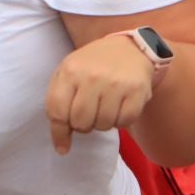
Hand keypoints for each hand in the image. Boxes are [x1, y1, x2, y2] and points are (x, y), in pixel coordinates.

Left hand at [45, 32, 157, 154]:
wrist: (130, 48)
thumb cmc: (94, 65)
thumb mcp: (69, 73)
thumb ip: (59, 104)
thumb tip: (62, 146)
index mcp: (70, 70)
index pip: (57, 111)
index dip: (59, 133)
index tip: (63, 146)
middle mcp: (92, 76)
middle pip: (80, 123)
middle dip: (83, 126)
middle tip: (89, 114)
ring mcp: (116, 83)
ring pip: (102, 125)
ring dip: (102, 123)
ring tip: (105, 107)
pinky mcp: (137, 91)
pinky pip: (124, 122)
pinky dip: (121, 121)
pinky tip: (120, 106)